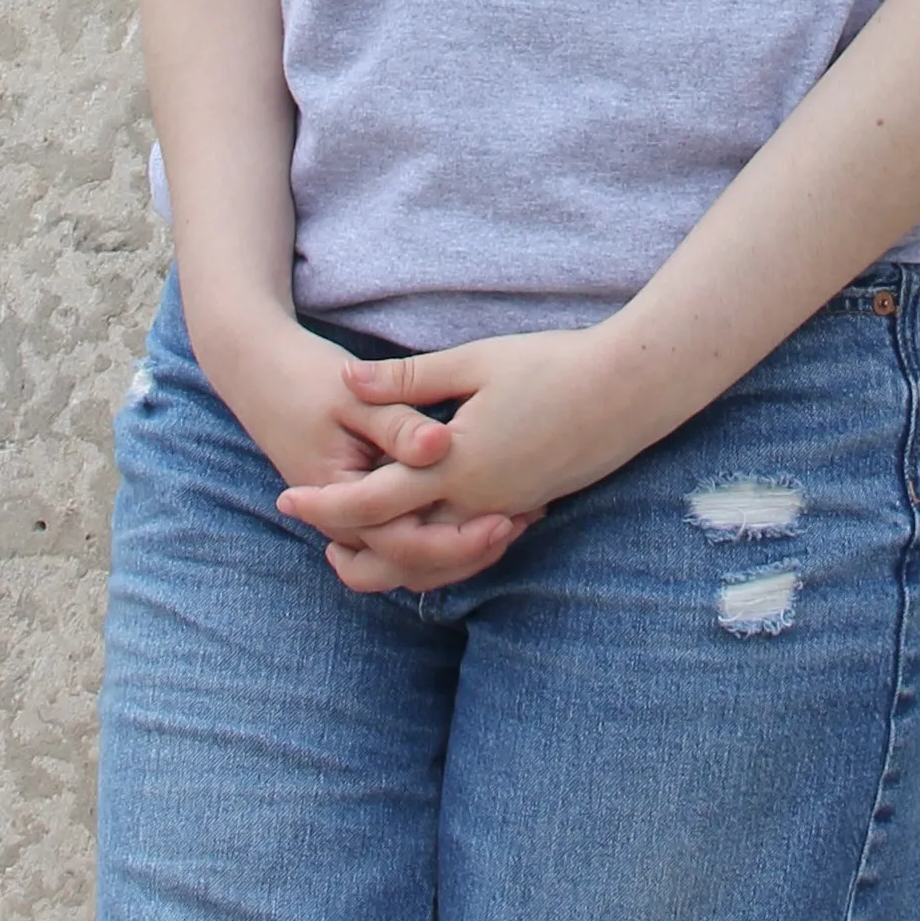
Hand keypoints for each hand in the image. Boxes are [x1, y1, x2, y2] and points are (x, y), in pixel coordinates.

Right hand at [189, 298, 531, 593]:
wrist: (260, 372)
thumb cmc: (306, 378)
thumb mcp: (353, 395)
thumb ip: (399, 424)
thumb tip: (442, 445)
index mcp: (341, 500)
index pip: (407, 545)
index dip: (460, 539)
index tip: (507, 517)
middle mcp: (347, 522)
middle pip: (416, 566)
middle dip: (471, 553)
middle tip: (525, 520)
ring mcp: (357, 519)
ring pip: (417, 561)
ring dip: (465, 549)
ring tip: (521, 516)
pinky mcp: (369, 507)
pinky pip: (413, 537)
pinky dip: (450, 531)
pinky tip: (496, 505)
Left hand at [275, 327, 649, 592]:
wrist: (631, 390)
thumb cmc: (553, 365)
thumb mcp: (474, 362)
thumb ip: (408, 380)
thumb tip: (349, 380)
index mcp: (454, 466)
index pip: (371, 503)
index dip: (325, 506)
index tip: (288, 500)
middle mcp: (477, 501)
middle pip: (400, 551)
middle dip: (355, 552)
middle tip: (320, 544)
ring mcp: (506, 509)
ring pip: (438, 558)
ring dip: (398, 558)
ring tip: (365, 543)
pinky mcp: (528, 506)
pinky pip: (472, 544)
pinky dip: (441, 548)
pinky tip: (429, 528)